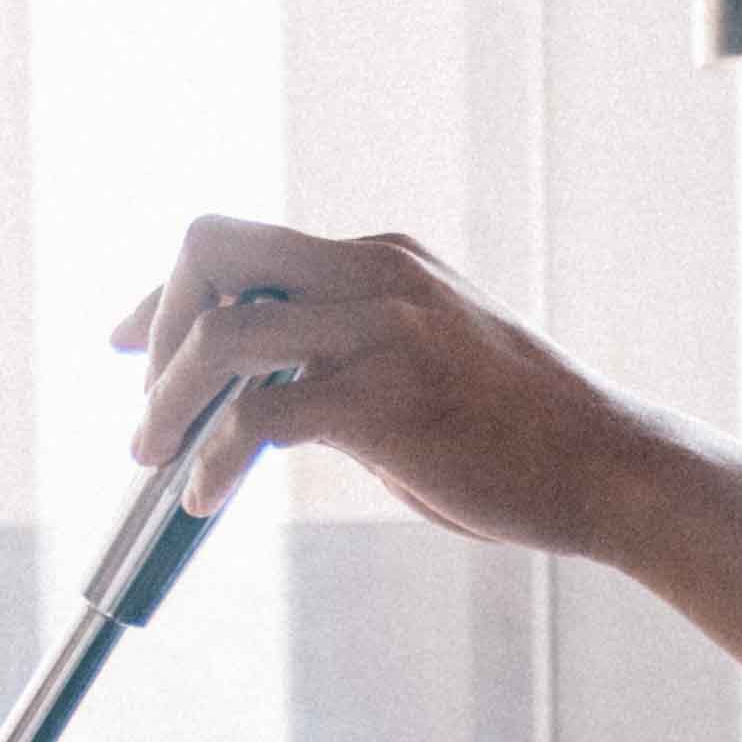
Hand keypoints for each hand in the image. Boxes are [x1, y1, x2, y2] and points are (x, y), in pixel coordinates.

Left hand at [115, 219, 675, 556]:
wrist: (611, 467)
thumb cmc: (526, 436)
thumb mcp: (432, 359)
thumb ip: (353, 357)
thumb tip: (271, 399)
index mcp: (383, 261)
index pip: (241, 245)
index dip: (167, 294)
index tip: (130, 344)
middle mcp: (375, 274)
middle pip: (209, 247)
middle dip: (158, 326)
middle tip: (150, 412)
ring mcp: (380, 330)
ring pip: (220, 332)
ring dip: (167, 400)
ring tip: (155, 458)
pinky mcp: (384, 399)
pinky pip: (259, 416)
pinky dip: (213, 459)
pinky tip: (206, 496)